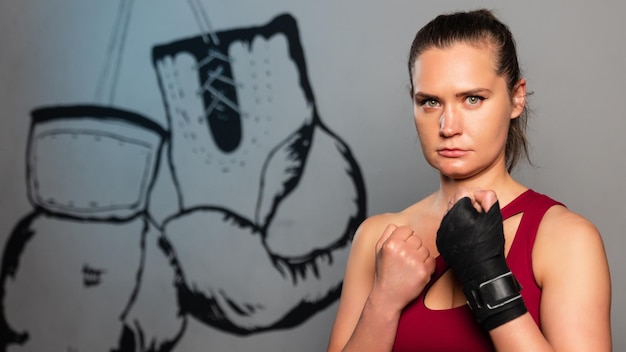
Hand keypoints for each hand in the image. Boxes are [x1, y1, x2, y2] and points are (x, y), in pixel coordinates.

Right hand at [371, 224, 435, 310]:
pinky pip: (432, 260)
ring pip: (425, 249)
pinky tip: (416, 272)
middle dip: (413, 247)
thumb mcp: (378, 251)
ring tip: (410, 267)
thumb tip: (396, 225)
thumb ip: (386, 234)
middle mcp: (402, 250)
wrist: (388, 297)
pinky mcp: (424, 271)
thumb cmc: (384, 273)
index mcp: (391, 244)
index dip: (405, 237)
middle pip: (417, 238)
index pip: (406, 229)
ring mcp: (414, 261)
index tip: (402, 247)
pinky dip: (427, 266)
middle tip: (405, 259)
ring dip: (420, 257)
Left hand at [437, 188, 526, 329]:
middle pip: (454, 201)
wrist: (481, 270)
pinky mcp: (439, 240)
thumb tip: (477, 192)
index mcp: (460, 210)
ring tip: (471, 232)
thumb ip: (488, 196)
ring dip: (459, 218)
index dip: (474, 200)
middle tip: (476, 223)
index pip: (463, 192)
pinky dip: (454, 230)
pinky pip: (446, 227)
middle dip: (465, 208)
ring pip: (449, 214)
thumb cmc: (490, 244)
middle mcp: (447, 218)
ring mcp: (441, 230)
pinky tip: (464, 240)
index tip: (479, 213)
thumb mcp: (495, 217)